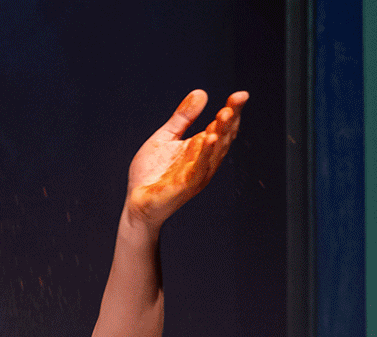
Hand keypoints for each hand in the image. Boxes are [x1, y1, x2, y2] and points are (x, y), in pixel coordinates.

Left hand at [126, 90, 247, 225]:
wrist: (136, 203)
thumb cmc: (150, 174)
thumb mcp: (165, 138)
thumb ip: (182, 118)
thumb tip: (201, 92)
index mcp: (200, 148)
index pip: (221, 127)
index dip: (232, 111)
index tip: (240, 95)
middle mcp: (203, 161)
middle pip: (223, 137)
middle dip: (231, 119)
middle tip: (236, 100)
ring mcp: (196, 174)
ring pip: (215, 152)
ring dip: (221, 133)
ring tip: (225, 113)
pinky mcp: (185, 186)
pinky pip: (199, 169)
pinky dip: (205, 154)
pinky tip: (208, 138)